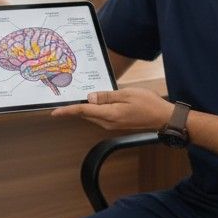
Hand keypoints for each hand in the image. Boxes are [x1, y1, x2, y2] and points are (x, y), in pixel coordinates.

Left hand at [51, 87, 173, 130]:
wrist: (162, 117)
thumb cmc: (147, 103)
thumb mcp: (126, 94)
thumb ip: (106, 96)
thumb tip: (89, 98)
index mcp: (109, 114)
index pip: (83, 111)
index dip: (68, 111)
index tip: (54, 112)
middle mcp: (108, 122)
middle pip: (86, 114)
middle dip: (74, 108)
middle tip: (63, 98)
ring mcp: (112, 124)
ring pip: (92, 115)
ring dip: (83, 108)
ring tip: (75, 98)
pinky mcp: (116, 122)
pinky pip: (99, 115)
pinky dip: (93, 109)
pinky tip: (93, 101)